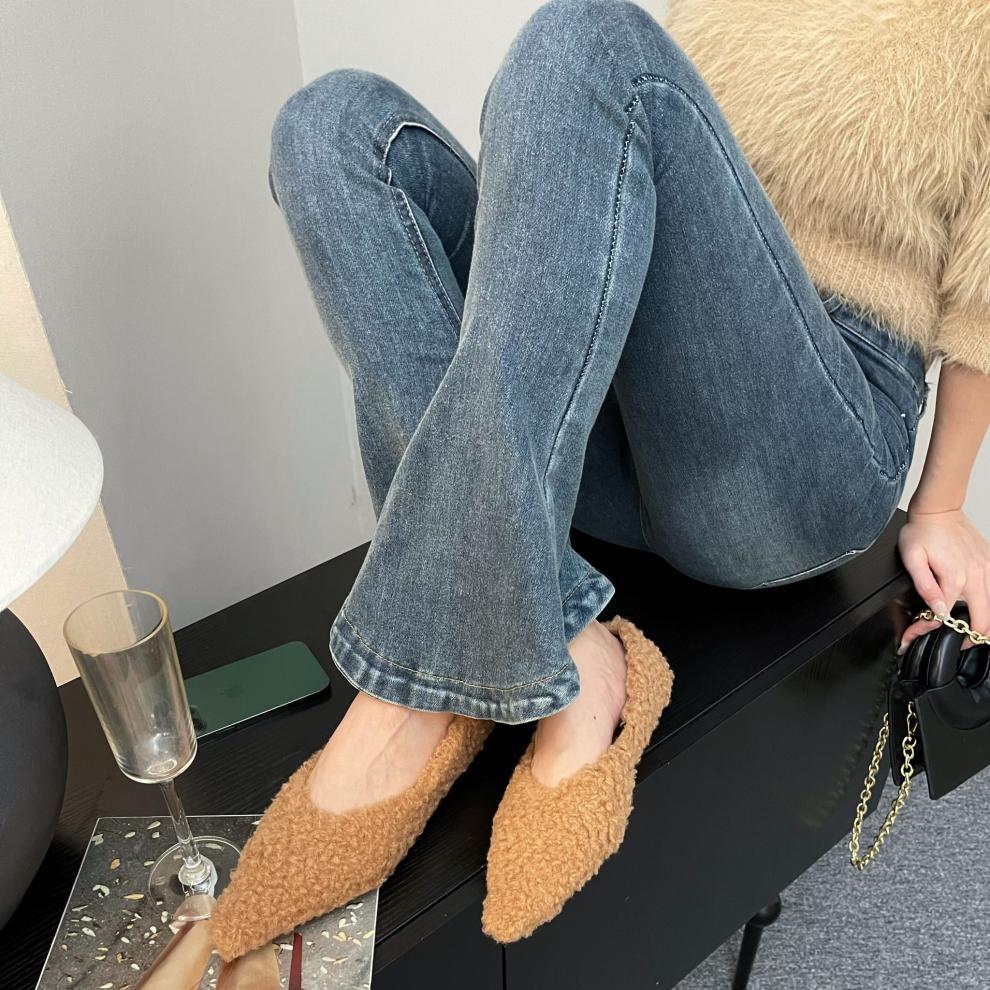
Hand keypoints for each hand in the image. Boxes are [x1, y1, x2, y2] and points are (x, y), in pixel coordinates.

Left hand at [897, 507, 989, 652]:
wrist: (939, 510)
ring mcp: (987, 570)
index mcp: (955, 578)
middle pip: (983, 621)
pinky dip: (987, 606)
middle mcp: (977, 576)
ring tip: (966, 631)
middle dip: (969, 638)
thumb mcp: (912, 558)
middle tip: (956, 642)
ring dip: (982, 624)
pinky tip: (975, 608)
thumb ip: (925, 586)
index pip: (944, 616)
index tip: (912, 634)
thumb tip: (937, 609)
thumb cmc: (922, 531)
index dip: (925, 629)